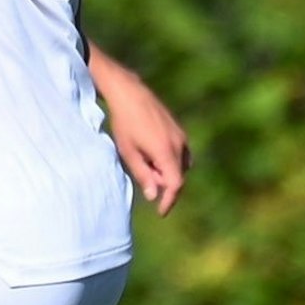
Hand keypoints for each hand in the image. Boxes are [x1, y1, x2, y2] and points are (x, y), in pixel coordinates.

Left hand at [105, 87, 192, 215]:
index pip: (176, 184)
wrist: (129, 92)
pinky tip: (152, 156)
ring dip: (166, 172)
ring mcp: (181, 135)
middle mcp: (179, 144)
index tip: (160, 212)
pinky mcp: (178, 129)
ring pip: (180, 165)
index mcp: (166, 151)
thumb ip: (143, 174)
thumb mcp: (129, 152)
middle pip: (178, 176)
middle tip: (143, 176)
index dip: (169, 201)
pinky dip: (169, 162)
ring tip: (145, 164)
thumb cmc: (124, 123)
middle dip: (164, 184)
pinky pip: (180, 154)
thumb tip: (154, 195)